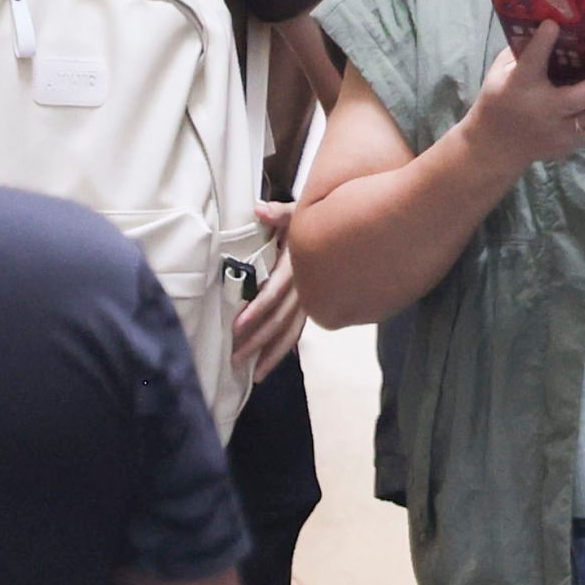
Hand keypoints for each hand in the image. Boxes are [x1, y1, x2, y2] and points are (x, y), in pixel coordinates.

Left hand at [231, 200, 306, 373]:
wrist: (349, 227)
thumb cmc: (318, 219)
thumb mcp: (300, 212)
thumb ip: (279, 214)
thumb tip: (259, 210)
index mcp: (298, 267)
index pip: (275, 293)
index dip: (257, 310)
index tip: (237, 326)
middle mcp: (308, 288)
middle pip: (281, 321)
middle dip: (258, 341)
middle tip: (235, 359)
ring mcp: (313, 299)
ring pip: (292, 332)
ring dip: (272, 353)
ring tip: (253, 374)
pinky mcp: (314, 305)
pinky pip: (299, 330)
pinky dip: (287, 347)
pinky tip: (274, 363)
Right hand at [464, 22, 584, 175]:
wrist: (495, 146)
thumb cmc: (499, 101)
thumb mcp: (500, 72)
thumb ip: (523, 50)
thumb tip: (553, 23)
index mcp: (520, 87)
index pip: (532, 63)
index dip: (543, 42)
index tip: (554, 24)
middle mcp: (546, 110)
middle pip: (583, 97)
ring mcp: (562, 131)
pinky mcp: (574, 144)